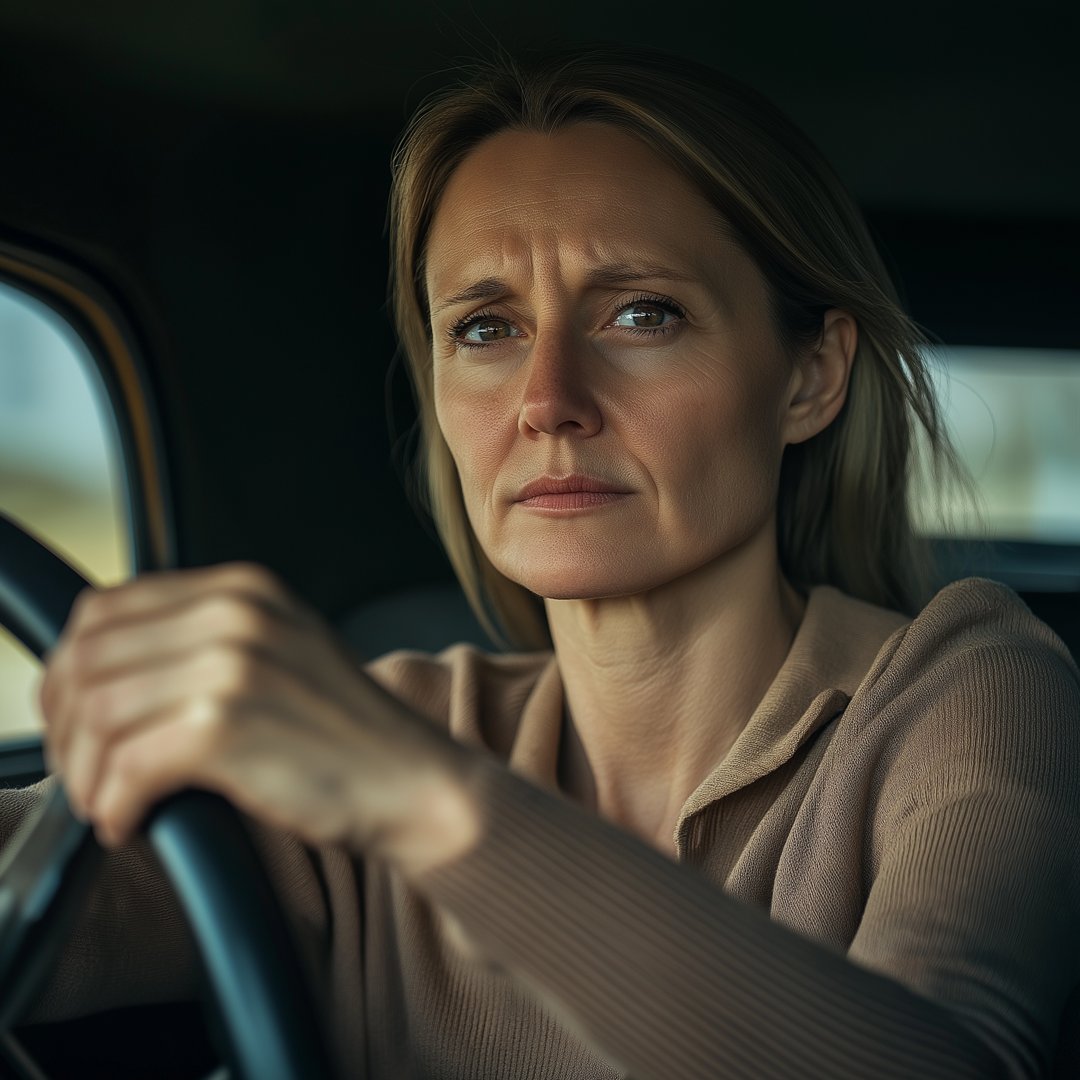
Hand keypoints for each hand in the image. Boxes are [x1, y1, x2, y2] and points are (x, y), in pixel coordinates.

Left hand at [39, 563, 479, 876]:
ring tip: (111, 805)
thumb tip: (96, 678)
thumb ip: (200, 644)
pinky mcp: (229, 726)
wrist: (414, 780)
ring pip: (97, 716)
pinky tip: (133, 822)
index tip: (70, 723)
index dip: (68, 674)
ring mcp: (233, 664)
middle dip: (64, 729)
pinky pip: (125, 767)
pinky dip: (114, 805)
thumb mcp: (275, 655)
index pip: (105, 611)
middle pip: (88, 660)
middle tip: (84, 775)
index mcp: (242, 590)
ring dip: (87, 776)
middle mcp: (234, 614)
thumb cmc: (342, 734)